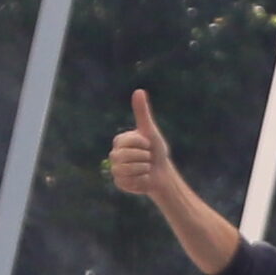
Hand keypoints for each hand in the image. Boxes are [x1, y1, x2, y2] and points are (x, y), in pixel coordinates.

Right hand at [105, 83, 187, 206]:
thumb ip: (142, 112)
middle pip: (126, 156)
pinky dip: (141, 181)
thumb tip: (138, 90)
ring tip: (145, 168)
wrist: (161, 172)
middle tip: (147, 158)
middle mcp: (114, 155)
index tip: (147, 145)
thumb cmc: (156, 150)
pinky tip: (142, 179)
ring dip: (143, 170)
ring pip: (128, 170)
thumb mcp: (150, 130)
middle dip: (144, 157)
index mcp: (119, 141)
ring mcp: (115, 170)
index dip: (143, 144)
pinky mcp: (119, 183)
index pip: (129, 141)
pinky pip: (129, 182)